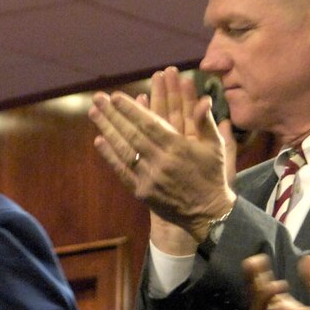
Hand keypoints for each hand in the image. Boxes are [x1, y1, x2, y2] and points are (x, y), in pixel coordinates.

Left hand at [90, 68, 235, 237]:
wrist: (208, 213)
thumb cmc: (212, 175)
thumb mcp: (216, 146)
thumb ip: (206, 122)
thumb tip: (204, 100)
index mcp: (178, 147)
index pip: (149, 123)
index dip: (131, 109)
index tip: (116, 96)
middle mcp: (161, 161)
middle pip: (132, 134)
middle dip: (113, 115)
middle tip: (98, 98)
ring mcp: (149, 178)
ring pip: (124, 150)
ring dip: (107, 130)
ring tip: (93, 113)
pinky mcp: (142, 192)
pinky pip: (122, 171)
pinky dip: (109, 156)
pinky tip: (99, 141)